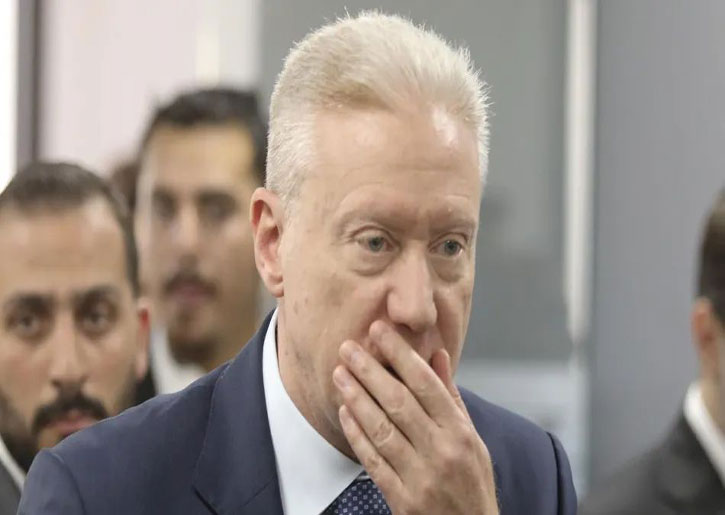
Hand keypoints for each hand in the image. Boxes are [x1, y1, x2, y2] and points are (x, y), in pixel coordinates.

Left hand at [332, 321, 498, 514]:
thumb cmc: (472, 483)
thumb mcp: (472, 438)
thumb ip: (451, 397)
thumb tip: (438, 356)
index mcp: (460, 433)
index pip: (426, 384)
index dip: (400, 355)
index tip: (380, 331)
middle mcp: (441, 452)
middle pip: (399, 402)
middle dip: (370, 371)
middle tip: (349, 348)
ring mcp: (420, 477)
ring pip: (382, 429)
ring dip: (357, 398)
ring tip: (340, 374)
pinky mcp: (402, 499)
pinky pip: (373, 461)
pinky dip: (356, 435)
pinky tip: (345, 412)